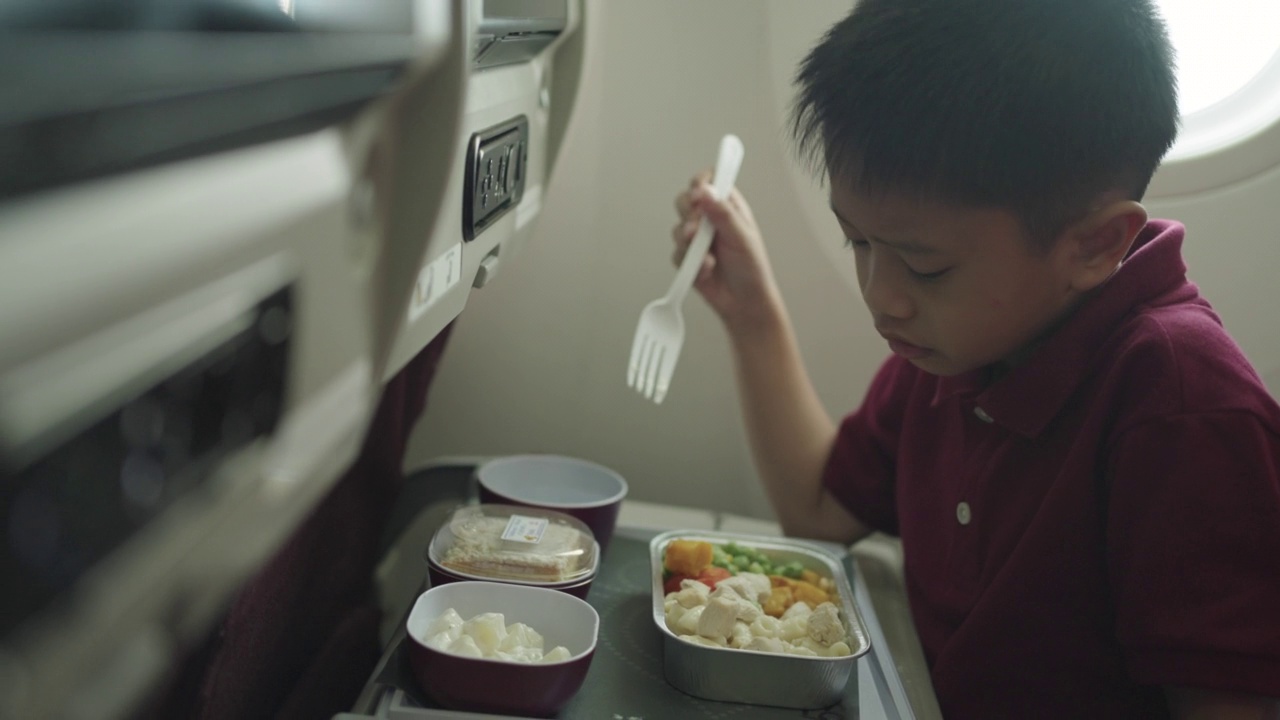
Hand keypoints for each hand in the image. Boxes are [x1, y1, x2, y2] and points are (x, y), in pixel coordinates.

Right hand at [671, 172, 781, 333]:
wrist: (743, 303)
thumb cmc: (751, 270)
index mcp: (728, 207)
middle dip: (689, 214)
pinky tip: (706, 271)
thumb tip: (707, 191)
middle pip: (686, 200)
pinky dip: (690, 263)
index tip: (699, 193)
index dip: (701, 182)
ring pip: (678, 228)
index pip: (711, 180)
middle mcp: (710, 219)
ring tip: (706, 256)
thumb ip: (723, 213)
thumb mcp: (742, 237)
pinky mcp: (687, 258)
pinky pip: (676, 253)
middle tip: (697, 229)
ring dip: (689, 243)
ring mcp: (697, 238)